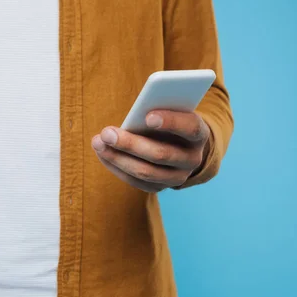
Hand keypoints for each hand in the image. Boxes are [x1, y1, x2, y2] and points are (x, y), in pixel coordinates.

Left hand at [91, 110, 209, 191]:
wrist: (179, 143)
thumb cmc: (168, 118)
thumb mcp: (167, 109)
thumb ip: (155, 110)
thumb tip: (134, 116)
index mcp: (199, 134)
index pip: (190, 128)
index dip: (171, 122)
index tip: (148, 116)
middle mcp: (192, 159)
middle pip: (161, 154)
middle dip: (130, 143)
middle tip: (106, 132)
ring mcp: (178, 177)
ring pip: (145, 172)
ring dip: (118, 157)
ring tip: (98, 142)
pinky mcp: (160, 187)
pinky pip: (136, 181)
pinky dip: (116, 166)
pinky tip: (101, 152)